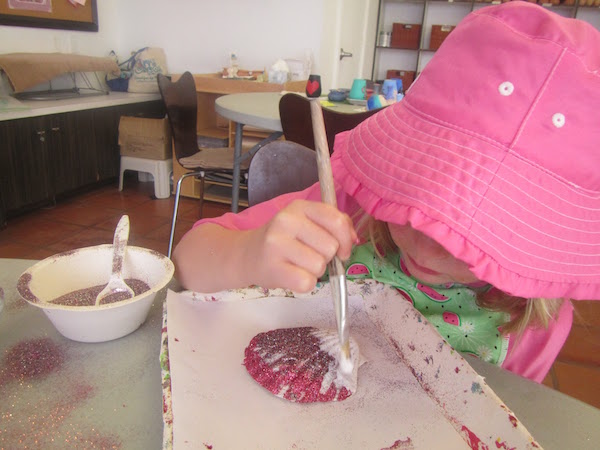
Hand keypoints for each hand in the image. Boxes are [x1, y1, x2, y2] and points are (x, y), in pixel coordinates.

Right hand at [242, 200, 356, 292]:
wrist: (248, 255)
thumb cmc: (284, 241)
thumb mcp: (307, 223)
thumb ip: (334, 225)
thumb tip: (353, 239)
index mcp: (300, 207)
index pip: (337, 221)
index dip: (346, 239)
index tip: (342, 250)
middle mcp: (286, 221)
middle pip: (331, 247)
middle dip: (326, 257)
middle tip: (308, 256)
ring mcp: (277, 244)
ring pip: (320, 266)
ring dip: (315, 271)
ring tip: (298, 265)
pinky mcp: (273, 268)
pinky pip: (307, 282)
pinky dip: (305, 284)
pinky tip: (292, 275)